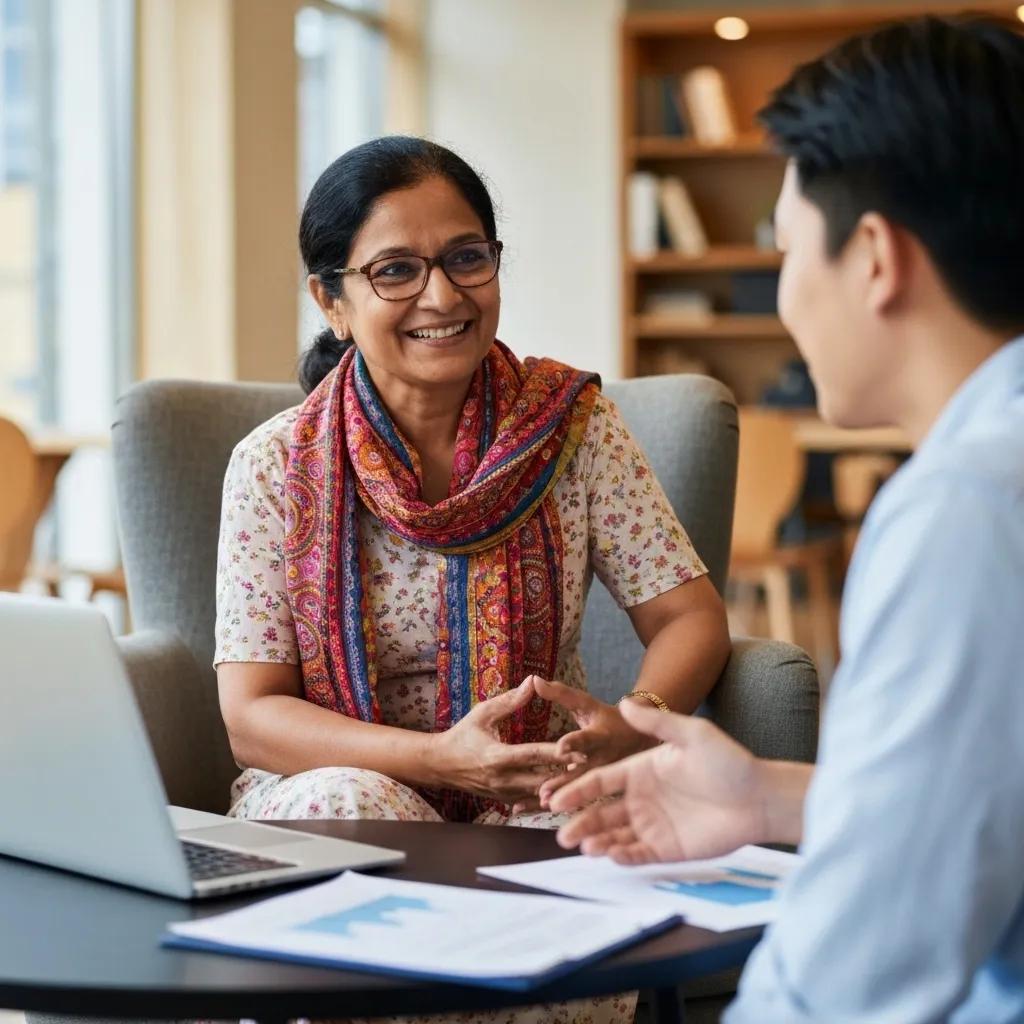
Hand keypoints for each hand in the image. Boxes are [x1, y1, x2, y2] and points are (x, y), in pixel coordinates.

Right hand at [431, 678, 579, 804]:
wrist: (440, 764)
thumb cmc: (462, 734)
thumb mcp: (483, 713)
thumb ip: (510, 701)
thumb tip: (533, 682)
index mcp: (497, 755)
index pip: (533, 754)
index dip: (558, 753)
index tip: (580, 751)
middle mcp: (502, 779)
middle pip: (541, 779)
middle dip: (565, 774)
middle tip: (591, 767)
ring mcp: (503, 793)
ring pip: (538, 794)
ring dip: (559, 787)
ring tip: (583, 779)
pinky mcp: (503, 800)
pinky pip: (530, 801)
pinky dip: (546, 795)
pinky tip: (564, 790)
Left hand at [532, 677, 657, 810]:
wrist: (638, 739)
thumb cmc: (606, 718)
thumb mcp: (586, 703)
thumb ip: (560, 693)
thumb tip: (534, 679)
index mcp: (600, 737)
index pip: (586, 739)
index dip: (574, 743)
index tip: (560, 747)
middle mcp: (602, 760)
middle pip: (581, 774)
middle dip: (563, 784)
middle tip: (543, 793)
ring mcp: (603, 780)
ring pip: (579, 793)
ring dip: (559, 800)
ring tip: (539, 806)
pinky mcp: (601, 793)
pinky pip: (577, 803)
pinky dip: (559, 807)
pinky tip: (534, 811)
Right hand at [549, 699, 771, 863]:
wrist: (761, 797)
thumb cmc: (728, 761)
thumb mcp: (692, 735)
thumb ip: (657, 723)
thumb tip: (624, 702)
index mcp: (641, 771)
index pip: (601, 782)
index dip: (578, 790)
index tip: (556, 799)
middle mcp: (642, 799)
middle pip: (602, 813)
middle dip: (580, 824)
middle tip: (563, 834)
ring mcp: (654, 825)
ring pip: (616, 836)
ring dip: (598, 842)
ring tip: (584, 848)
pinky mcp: (669, 848)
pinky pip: (639, 854)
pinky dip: (623, 857)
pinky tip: (612, 855)